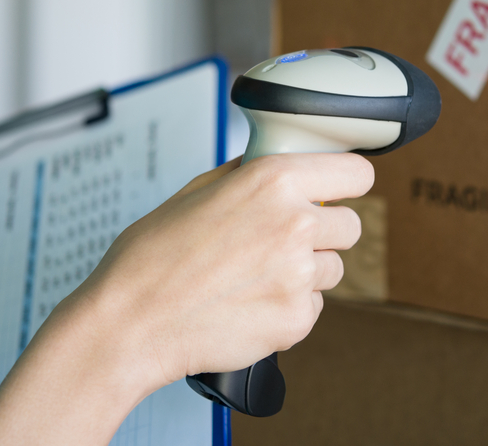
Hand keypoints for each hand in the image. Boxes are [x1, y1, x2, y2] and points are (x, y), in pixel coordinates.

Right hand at [0, 152, 372, 445]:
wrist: (131, 323)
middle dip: (324, 233)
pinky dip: (289, 308)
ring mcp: (299, 275)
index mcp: (273, 181)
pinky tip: (250, 303)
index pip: (356, 172)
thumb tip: (273, 165)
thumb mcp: (197, 190)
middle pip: (351, 225)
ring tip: (254, 276)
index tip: (339, 190)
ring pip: (333, 269)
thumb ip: (248, 174)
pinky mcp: (297, 319)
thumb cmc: (151, 258)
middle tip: (282, 242)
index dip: (345, 182)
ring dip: (306, 273)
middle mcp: (295, 224)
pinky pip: (313, 307)